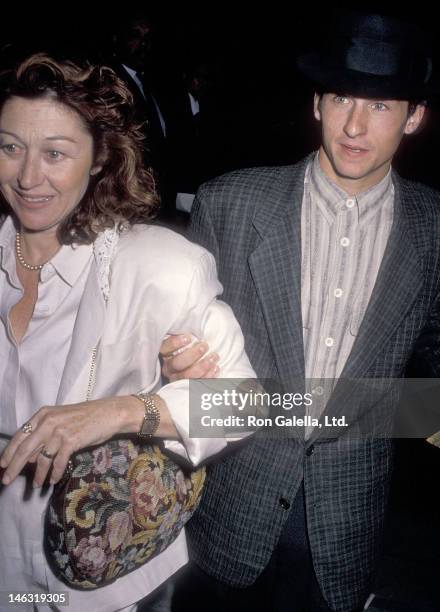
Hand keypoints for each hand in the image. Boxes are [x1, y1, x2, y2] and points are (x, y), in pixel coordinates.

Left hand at [0, 398, 126, 487]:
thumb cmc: (85, 418)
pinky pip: (58, 462)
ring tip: (36, 486)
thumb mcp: (60, 421)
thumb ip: (44, 436)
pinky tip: (53, 480)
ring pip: (41, 458)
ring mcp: (60, 431)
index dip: (9, 452)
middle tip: (6, 481)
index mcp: (43, 415)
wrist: (108, 413)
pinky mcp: (71, 440)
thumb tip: (29, 458)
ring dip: (38, 475)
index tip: (2, 466)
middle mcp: (48, 422)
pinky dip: (54, 473)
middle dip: (14, 467)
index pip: (19, 435)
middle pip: (25, 448)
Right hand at [160, 334, 219, 381]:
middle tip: (205, 346)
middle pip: (177, 364)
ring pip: (186, 377)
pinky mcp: (187, 386)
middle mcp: (168, 367)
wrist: (197, 361)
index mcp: (164, 352)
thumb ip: (184, 331)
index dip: (174, 344)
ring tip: (214, 357)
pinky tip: (216, 368)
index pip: (164, 348)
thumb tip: (191, 318)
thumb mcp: (185, 335)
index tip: (188, 338)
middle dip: (192, 355)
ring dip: (202, 367)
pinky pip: (197, 384)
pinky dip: (208, 376)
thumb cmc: (190, 344)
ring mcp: (177, 378)